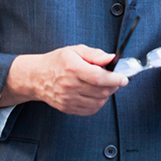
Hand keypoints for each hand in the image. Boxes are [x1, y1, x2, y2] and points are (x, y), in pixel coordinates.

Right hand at [3, 45, 127, 114]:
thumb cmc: (57, 62)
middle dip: (113, 86)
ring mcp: (68, 99)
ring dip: (107, 95)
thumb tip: (111, 58)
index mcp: (72, 68)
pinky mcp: (68, 108)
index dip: (115, 79)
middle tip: (115, 80)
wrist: (37, 77)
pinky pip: (91, 110)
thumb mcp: (75, 50)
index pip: (98, 77)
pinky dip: (98, 103)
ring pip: (98, 102)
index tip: (123, 78)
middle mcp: (69, 85)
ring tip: (104, 86)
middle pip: (101, 91)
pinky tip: (95, 94)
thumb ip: (95, 54)